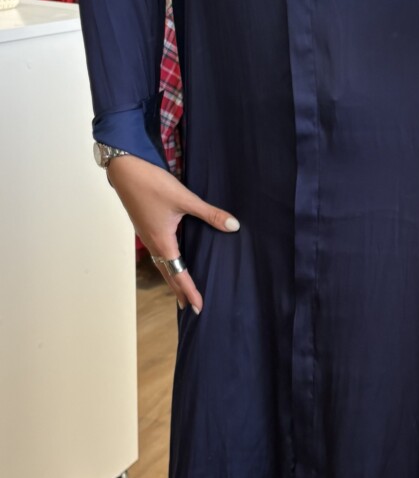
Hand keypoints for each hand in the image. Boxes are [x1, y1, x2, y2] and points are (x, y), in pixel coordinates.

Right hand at [106, 154, 239, 312]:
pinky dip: (166, 263)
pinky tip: (173, 258)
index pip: (178, 274)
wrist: (125, 170)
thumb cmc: (152, 184)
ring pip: (161, 264)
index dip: (190, 291)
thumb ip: (210, 214)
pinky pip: (158, 253)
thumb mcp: (185, 199)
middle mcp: (153, 243)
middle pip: (168, 274)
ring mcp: (147, 235)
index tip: (198, 307)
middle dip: (179, 290)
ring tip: (182, 289)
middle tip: (190, 306)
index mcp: (163, 242)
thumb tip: (234, 226)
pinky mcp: (145, 227)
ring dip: (172, 278)